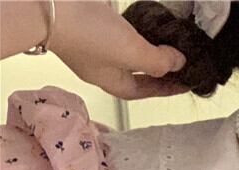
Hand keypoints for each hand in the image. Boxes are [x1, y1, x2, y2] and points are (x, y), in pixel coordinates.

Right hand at [47, 0, 188, 99]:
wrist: (50, 7)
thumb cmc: (90, 37)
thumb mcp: (133, 53)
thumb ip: (159, 61)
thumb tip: (179, 63)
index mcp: (114, 83)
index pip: (147, 92)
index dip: (168, 89)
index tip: (187, 82)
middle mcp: (104, 67)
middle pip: (138, 74)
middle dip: (159, 70)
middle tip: (180, 62)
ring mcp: (95, 44)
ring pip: (128, 51)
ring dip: (146, 47)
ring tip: (166, 41)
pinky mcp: (91, 21)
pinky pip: (118, 29)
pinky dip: (133, 28)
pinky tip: (143, 20)